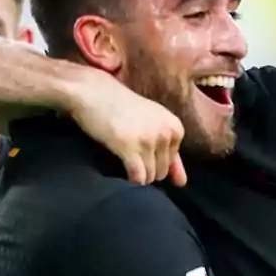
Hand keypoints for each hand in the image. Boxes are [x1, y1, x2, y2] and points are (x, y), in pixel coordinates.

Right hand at [70, 70, 187, 186]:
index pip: (170, 163)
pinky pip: (138, 178)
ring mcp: (149, 140)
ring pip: (149, 177)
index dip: (152, 160)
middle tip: (129, 151)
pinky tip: (121, 166)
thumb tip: (182, 184)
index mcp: (175, 128)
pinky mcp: (129, 147)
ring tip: (124, 156)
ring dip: (136, 174)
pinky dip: (130, 179)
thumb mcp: (153, 126)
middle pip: (161, 172)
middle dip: (145, 169)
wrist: (93, 91)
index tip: (138, 145)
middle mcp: (166, 133)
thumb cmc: (122, 110)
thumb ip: (170, 155)